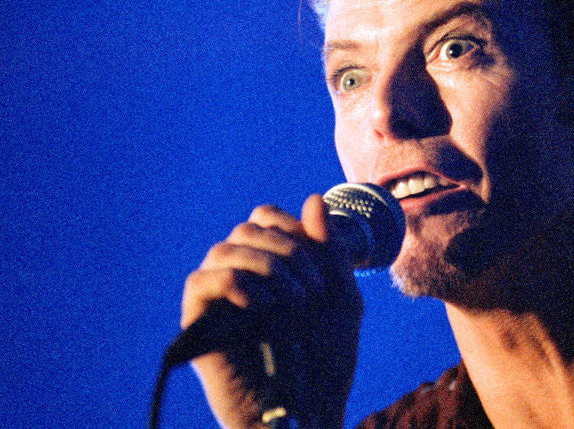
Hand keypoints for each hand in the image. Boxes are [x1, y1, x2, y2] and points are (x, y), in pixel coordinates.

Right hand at [180, 194, 362, 428]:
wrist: (311, 413)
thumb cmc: (328, 364)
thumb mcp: (342, 299)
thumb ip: (330, 250)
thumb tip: (314, 198)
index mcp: (272, 269)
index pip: (265, 218)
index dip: (292, 226)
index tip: (319, 261)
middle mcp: (242, 280)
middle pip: (246, 228)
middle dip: (288, 250)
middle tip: (313, 293)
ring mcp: (220, 303)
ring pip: (223, 249)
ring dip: (267, 265)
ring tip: (295, 303)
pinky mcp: (199, 328)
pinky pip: (199, 282)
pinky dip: (236, 282)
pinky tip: (264, 306)